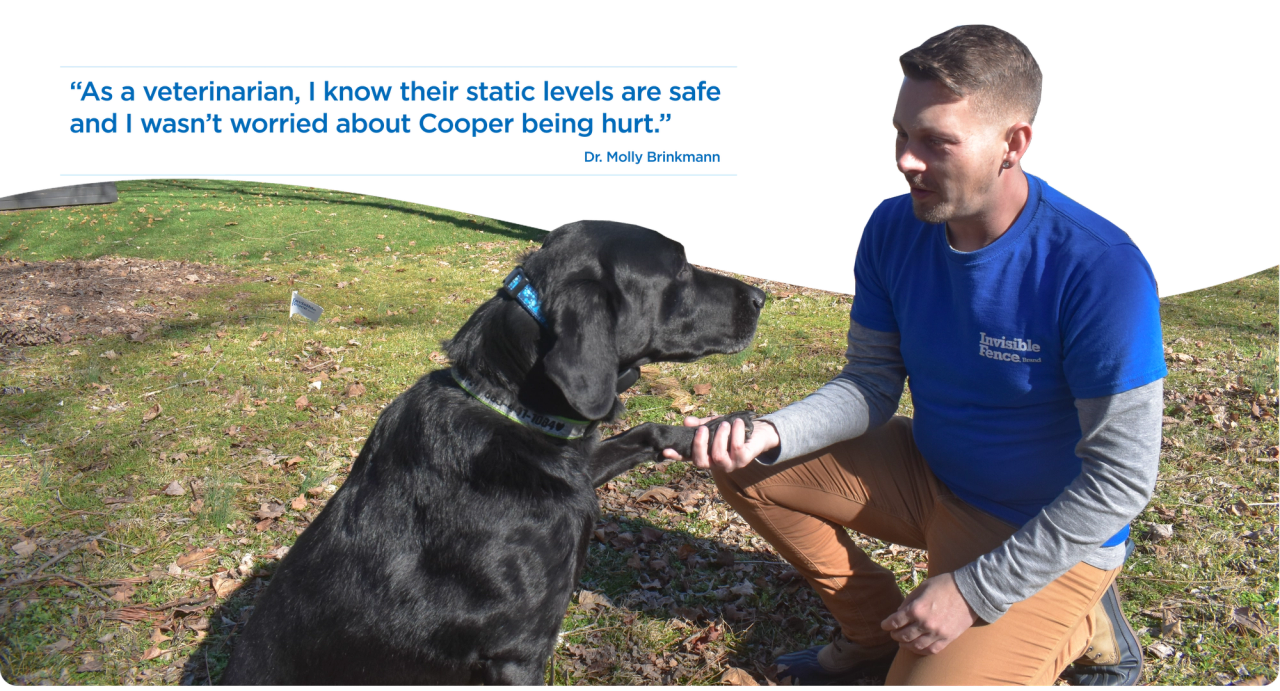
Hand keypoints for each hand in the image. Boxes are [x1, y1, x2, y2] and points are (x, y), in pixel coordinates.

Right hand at [661, 414, 778, 472]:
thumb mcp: (714, 424)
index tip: (665, 450)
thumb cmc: (732, 429)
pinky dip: (736, 432)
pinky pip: (736, 448)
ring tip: (725, 424)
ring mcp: (730, 465)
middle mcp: (715, 464)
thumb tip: (686, 421)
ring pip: (718, 456)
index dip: (676, 456)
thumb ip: (700, 424)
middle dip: (701, 443)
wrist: (757, 431)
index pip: (688, 457)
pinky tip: (737, 423)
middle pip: (701, 462)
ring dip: (721, 437)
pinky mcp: (743, 460)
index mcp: (706, 455)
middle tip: (706, 428)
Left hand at [880, 572, 979, 655]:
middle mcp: (925, 623)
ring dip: (905, 645)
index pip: (895, 622)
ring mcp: (937, 633)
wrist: (970, 592)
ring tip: (902, 642)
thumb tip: (899, 613)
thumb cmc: (945, 585)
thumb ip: (909, 601)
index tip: (884, 625)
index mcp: (917, 608)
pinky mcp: (947, 639)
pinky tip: (916, 647)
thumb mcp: (922, 588)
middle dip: (895, 635)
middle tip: (893, 633)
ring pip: (915, 646)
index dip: (887, 624)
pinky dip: (920, 650)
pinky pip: (930, 650)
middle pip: (903, 635)